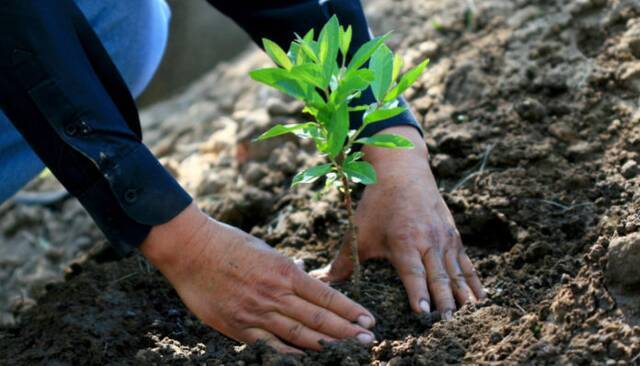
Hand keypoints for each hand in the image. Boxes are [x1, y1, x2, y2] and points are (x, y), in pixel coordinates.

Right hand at [140, 203, 375, 352]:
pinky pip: (270, 346)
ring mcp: (257, 313)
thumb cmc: (229, 244)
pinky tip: (308, 361)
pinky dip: (290, 355)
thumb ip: (287, 268)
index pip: (325, 295)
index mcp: (284, 271)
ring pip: (299, 334)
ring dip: (327, 345)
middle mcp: (275, 294)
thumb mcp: (265, 249)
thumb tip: (306, 274)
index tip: (368, 320)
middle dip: (347, 331)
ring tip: (349, 352)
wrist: (190, 249)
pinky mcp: (238, 327)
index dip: (349, 310)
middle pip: (318, 318)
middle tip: (369, 341)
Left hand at [311, 126, 485, 318]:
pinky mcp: (453, 236)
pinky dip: (474, 282)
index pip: (413, 273)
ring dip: (463, 295)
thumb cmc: (378, 204)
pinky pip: (467, 263)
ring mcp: (444, 239)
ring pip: (456, 272)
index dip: (419, 293)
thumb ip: (344, 261)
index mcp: (404, 241)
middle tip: (448, 323)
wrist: (403, 171)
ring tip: (470, 317)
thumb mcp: (360, 231)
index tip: (424, 313)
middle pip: (439, 276)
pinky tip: (481, 299)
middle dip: (445, 301)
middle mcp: (428, 241)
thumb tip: (321, 281)